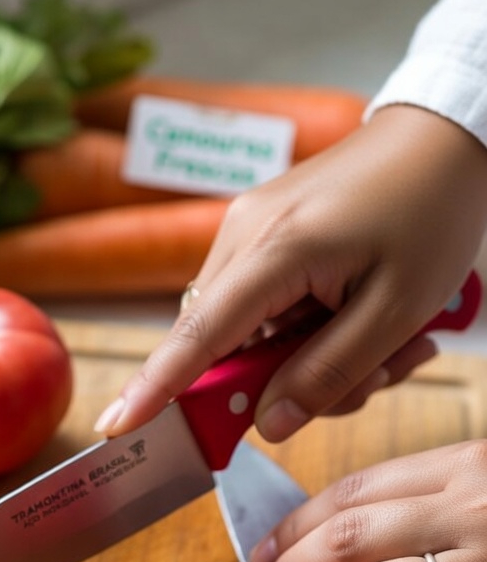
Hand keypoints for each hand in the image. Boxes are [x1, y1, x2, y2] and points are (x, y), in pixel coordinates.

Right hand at [95, 105, 486, 438]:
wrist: (442, 137)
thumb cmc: (430, 211)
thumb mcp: (398, 310)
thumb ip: (330, 373)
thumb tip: (269, 424)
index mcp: (276, 247)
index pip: (200, 334)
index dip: (157, 387)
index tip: (118, 425)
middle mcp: (243, 233)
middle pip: (222, 344)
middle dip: (283, 382)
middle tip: (373, 376)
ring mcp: (247, 229)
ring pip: (245, 333)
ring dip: (304, 359)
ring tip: (384, 346)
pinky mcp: (260, 233)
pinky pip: (261, 308)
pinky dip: (304, 332)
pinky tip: (357, 321)